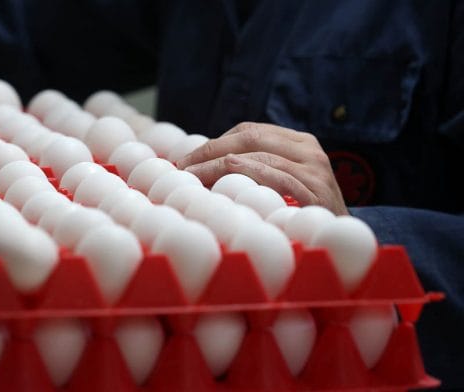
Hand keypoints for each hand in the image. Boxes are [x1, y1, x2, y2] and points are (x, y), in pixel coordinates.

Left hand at [177, 122, 348, 214]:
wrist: (339, 239)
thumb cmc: (300, 213)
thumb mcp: (279, 183)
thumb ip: (251, 170)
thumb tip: (198, 170)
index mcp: (298, 142)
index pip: (249, 131)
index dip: (214, 142)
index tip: (187, 160)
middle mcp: (309, 149)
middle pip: (250, 138)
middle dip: (211, 151)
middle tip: (183, 169)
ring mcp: (315, 169)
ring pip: (259, 156)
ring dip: (219, 166)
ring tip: (193, 178)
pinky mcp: (317, 191)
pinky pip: (277, 178)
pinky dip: (249, 175)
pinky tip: (226, 180)